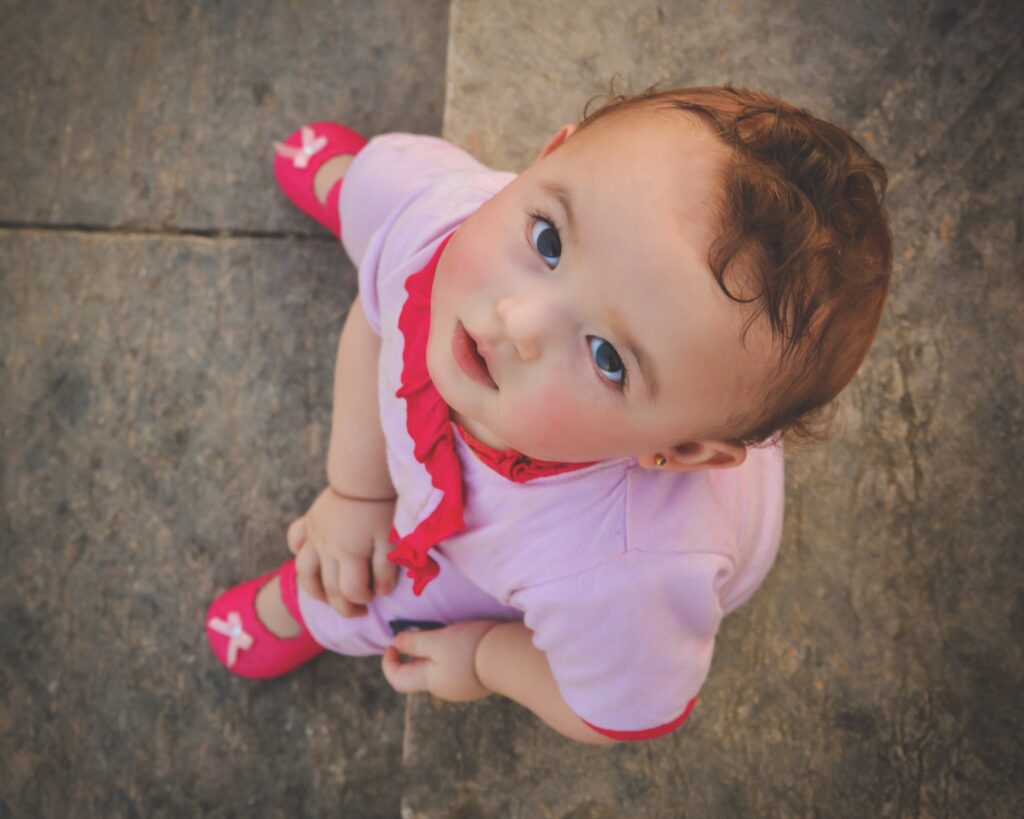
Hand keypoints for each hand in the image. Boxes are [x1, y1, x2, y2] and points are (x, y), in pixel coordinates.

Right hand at [288, 486, 396, 617]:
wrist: (363, 472)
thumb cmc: (382, 506)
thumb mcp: (392, 538)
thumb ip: (386, 568)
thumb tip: (381, 593)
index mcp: (348, 554)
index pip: (350, 591)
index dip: (362, 600)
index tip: (373, 599)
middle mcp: (326, 548)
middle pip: (327, 588)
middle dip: (343, 606)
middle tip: (358, 611)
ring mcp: (315, 534)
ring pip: (304, 571)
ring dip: (314, 589)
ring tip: (327, 597)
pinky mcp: (311, 519)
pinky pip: (295, 538)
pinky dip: (298, 551)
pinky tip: (309, 557)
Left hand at [381, 620, 500, 702]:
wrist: (511, 659)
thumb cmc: (470, 648)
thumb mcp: (438, 641)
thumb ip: (415, 642)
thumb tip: (396, 643)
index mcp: (431, 682)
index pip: (398, 680)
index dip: (389, 663)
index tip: (391, 644)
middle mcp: (445, 689)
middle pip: (419, 674)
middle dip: (413, 655)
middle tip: (418, 633)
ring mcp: (464, 686)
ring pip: (438, 670)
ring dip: (433, 654)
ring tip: (442, 634)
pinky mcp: (479, 679)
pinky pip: (456, 668)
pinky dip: (451, 655)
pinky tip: (463, 641)